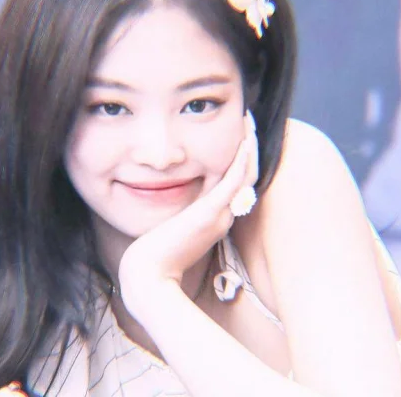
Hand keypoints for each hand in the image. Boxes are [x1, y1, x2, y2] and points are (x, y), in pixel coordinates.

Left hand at [118, 112, 257, 317]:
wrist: (150, 277)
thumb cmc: (157, 254)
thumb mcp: (175, 229)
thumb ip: (186, 215)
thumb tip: (184, 199)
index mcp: (217, 219)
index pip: (236, 185)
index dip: (242, 161)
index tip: (240, 138)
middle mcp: (223, 216)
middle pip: (246, 178)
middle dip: (250, 149)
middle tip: (249, 123)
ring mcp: (219, 216)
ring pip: (244, 177)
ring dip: (249, 149)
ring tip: (249, 124)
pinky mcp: (208, 214)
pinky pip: (232, 182)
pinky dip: (241, 161)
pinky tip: (244, 142)